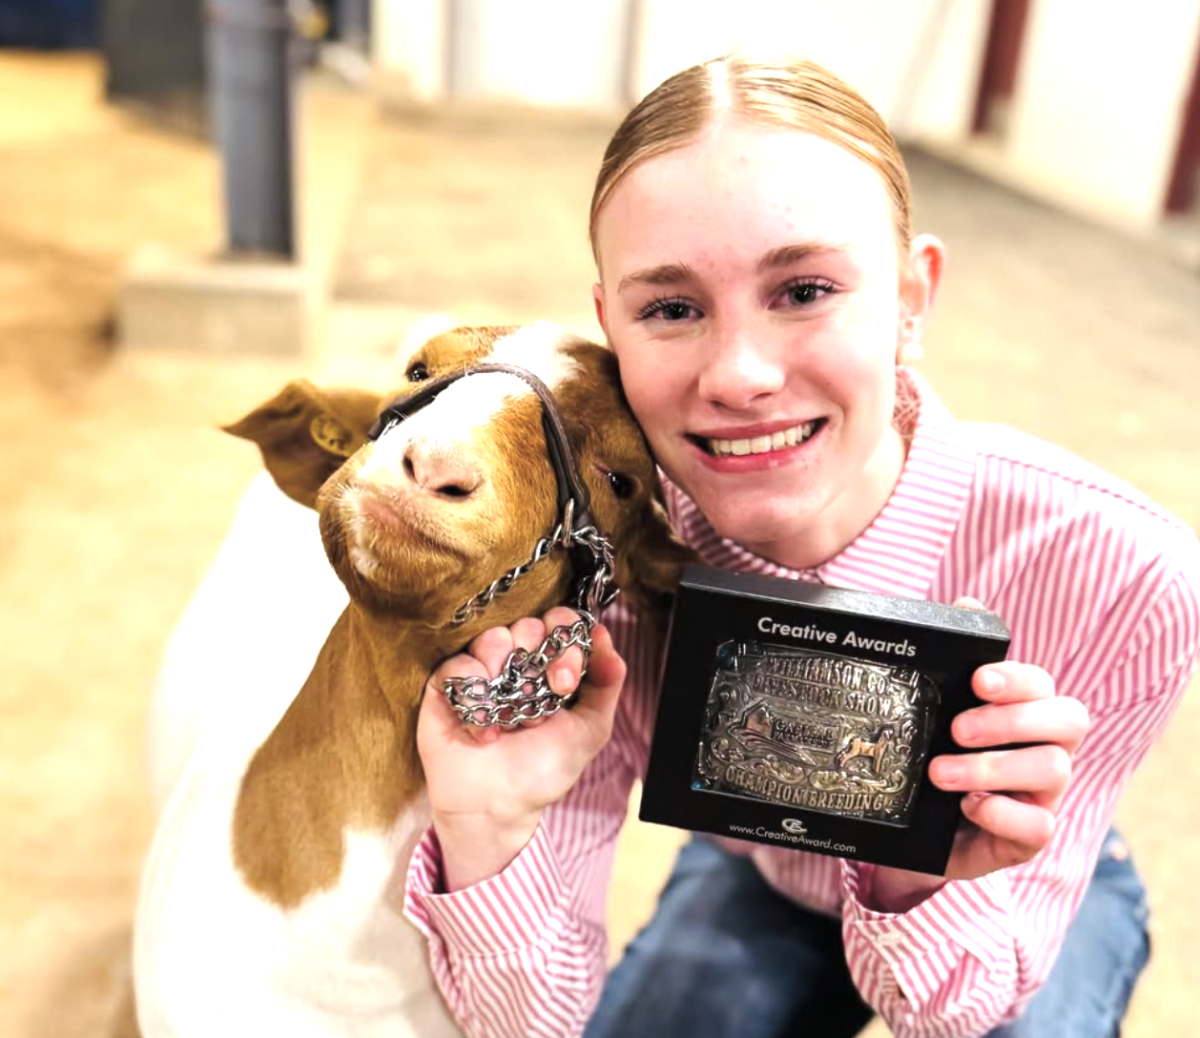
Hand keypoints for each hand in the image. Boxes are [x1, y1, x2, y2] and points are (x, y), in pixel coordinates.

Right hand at [417, 607, 625, 890]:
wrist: (497, 807)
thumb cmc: (543, 770)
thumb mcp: (590, 730)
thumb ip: (606, 683)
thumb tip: (606, 635)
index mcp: (550, 666)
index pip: (562, 624)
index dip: (566, 638)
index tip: (566, 679)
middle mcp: (516, 662)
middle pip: (528, 624)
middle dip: (537, 657)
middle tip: (538, 695)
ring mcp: (481, 670)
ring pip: (493, 637)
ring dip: (504, 675)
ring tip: (506, 715)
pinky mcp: (447, 683)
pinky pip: (459, 663)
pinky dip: (473, 691)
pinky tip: (483, 729)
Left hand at [869, 598, 1089, 911]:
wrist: (917, 825)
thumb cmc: (940, 754)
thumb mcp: (940, 708)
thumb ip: (957, 660)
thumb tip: (967, 603)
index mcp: (1029, 712)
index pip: (1044, 686)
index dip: (1018, 679)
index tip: (979, 680)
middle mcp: (1047, 749)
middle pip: (1067, 721)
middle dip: (1012, 720)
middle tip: (957, 729)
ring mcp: (1043, 795)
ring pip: (1052, 770)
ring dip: (993, 768)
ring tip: (940, 772)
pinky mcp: (1029, 837)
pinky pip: (1038, 826)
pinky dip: (1002, 814)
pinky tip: (968, 807)